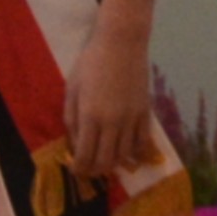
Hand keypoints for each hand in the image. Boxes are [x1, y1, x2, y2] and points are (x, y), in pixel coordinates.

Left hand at [68, 25, 167, 184]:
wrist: (122, 44)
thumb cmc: (90, 63)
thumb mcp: (71, 89)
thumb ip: (71, 119)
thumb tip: (75, 144)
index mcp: (90, 117)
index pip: (85, 156)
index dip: (80, 170)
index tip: (76, 171)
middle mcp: (112, 123)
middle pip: (105, 161)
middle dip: (95, 171)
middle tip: (89, 170)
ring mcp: (131, 119)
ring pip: (124, 155)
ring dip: (114, 163)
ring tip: (106, 162)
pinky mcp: (145, 113)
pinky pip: (142, 142)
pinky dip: (135, 153)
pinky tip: (128, 154)